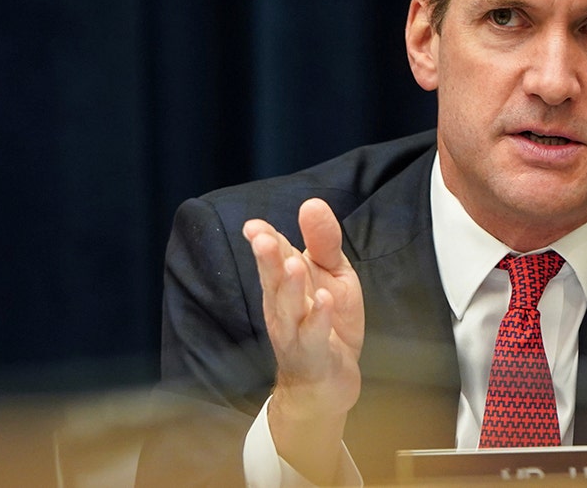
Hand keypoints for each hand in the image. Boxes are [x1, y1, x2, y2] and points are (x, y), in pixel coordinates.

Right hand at [243, 198, 363, 481]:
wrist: (326, 383)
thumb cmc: (326, 322)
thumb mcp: (332, 274)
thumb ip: (322, 242)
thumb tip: (311, 203)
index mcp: (285, 284)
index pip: (273, 258)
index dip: (264, 241)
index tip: (253, 226)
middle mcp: (283, 307)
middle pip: (273, 282)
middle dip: (267, 261)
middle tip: (262, 239)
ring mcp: (295, 333)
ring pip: (289, 309)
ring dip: (291, 288)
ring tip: (294, 265)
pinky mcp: (314, 355)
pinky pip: (314, 337)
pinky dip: (319, 319)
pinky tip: (325, 301)